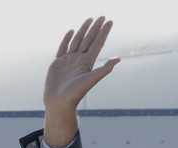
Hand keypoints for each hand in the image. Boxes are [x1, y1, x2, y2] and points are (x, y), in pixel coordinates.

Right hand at [43, 17, 120, 147]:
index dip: (103, 32)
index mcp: (88, 62)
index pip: (97, 43)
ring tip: (89, 19)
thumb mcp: (91, 79)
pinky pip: (63, 47)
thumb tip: (118, 59)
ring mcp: (69, 60)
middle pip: (89, 39)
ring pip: (77, 41)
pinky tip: (71, 31)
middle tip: (102, 16)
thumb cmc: (75, 93)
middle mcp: (79, 59)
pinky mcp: (58, 62)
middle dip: (95, 28)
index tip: (109, 21)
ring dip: (84, 30)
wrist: (59, 102)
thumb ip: (104, 69)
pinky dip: (67, 39)